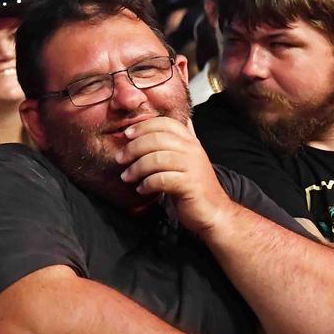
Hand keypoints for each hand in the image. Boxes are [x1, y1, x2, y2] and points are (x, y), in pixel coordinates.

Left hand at [117, 116, 235, 232]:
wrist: (213, 211)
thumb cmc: (194, 186)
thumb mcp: (187, 159)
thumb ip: (178, 142)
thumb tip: (173, 122)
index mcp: (190, 141)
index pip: (165, 123)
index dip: (143, 126)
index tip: (127, 134)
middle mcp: (193, 150)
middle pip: (157, 139)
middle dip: (133, 148)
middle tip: (120, 158)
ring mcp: (192, 167)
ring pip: (156, 159)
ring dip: (136, 168)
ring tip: (127, 177)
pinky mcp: (189, 185)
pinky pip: (162, 179)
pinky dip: (147, 184)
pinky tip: (141, 189)